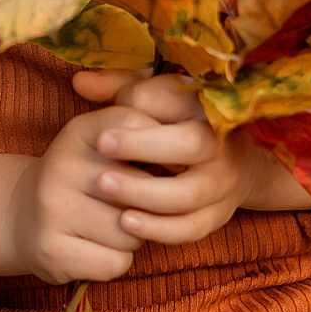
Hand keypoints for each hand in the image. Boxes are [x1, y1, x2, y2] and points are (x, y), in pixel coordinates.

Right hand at [0, 103, 165, 284]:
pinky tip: (96, 248)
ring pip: (132, 232)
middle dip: (149, 203)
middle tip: (131, 203)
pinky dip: (115, 261)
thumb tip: (189, 158)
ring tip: (111, 225)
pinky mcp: (52, 251)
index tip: (168, 163)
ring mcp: (53, 209)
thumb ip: (146, 136)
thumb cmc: (84, 177)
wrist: (23, 215)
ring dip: (134, 236)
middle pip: (143, 189)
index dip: (163, 150)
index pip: (137, 128)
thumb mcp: (106, 143)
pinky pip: (116, 263)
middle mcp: (60, 164)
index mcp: (79, 131)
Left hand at [75, 70, 310, 242]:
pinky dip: (159, 229)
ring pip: (190, 193)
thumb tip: (81, 82)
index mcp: (206, 106)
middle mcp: (221, 141)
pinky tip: (126, 222)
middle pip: (191, 145)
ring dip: (146, 194)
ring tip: (106, 189)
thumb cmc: (177, 121)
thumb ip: (117, 87)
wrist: (229, 160)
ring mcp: (223, 181)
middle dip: (145, 151)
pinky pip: (191, 227)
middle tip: (102, 163)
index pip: (178, 104)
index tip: (102, 137)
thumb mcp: (153, 97)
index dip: (142, 118)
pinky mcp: (218, 215)